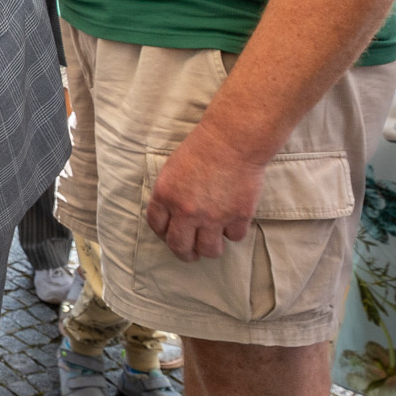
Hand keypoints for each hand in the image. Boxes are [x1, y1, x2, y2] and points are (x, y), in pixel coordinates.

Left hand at [144, 125, 262, 260]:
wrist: (232, 141)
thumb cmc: (202, 148)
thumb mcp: (172, 169)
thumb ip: (169, 195)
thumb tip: (170, 217)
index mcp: (165, 196)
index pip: (157, 227)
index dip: (163, 234)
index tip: (170, 236)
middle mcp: (186, 211)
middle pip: (180, 246)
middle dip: (185, 254)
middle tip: (190, 255)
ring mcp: (213, 216)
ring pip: (209, 250)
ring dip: (210, 249)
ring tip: (213, 244)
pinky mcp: (238, 216)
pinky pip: (235, 237)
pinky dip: (233, 232)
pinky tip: (233, 223)